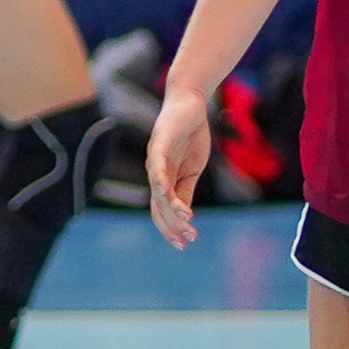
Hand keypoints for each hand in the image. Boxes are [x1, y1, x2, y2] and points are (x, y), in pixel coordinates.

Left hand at [147, 87, 211, 248]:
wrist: (190, 104)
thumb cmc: (190, 135)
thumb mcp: (192, 169)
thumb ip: (186, 190)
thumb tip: (185, 215)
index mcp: (165, 180)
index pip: (163, 210)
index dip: (171, 227)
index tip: (184, 244)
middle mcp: (155, 172)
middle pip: (158, 206)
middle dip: (171, 225)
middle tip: (185, 241)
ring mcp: (155, 158)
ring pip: (159, 190)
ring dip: (171, 208)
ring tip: (186, 220)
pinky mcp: (160, 143)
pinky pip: (157, 165)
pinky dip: (161, 180)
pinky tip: (166, 192)